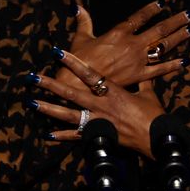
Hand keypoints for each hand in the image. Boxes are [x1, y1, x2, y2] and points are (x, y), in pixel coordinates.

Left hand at [29, 49, 164, 157]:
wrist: (156, 138)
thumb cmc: (154, 115)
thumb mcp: (149, 94)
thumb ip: (143, 82)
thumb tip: (144, 73)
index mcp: (112, 91)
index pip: (88, 73)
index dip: (72, 62)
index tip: (57, 52)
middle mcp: (101, 105)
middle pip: (71, 93)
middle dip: (51, 84)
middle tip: (34, 77)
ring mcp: (97, 121)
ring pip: (68, 114)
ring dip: (49, 108)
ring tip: (32, 103)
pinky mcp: (99, 136)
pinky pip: (77, 136)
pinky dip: (63, 136)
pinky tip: (48, 134)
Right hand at [56, 1, 189, 89]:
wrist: (79, 84)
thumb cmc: (78, 60)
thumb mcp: (81, 38)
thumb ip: (84, 21)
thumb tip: (78, 6)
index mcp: (119, 33)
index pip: (139, 17)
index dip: (151, 10)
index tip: (162, 4)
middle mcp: (133, 44)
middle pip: (159, 30)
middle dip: (176, 21)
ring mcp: (138, 60)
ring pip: (163, 47)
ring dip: (178, 38)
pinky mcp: (139, 76)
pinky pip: (160, 70)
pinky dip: (173, 65)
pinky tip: (184, 60)